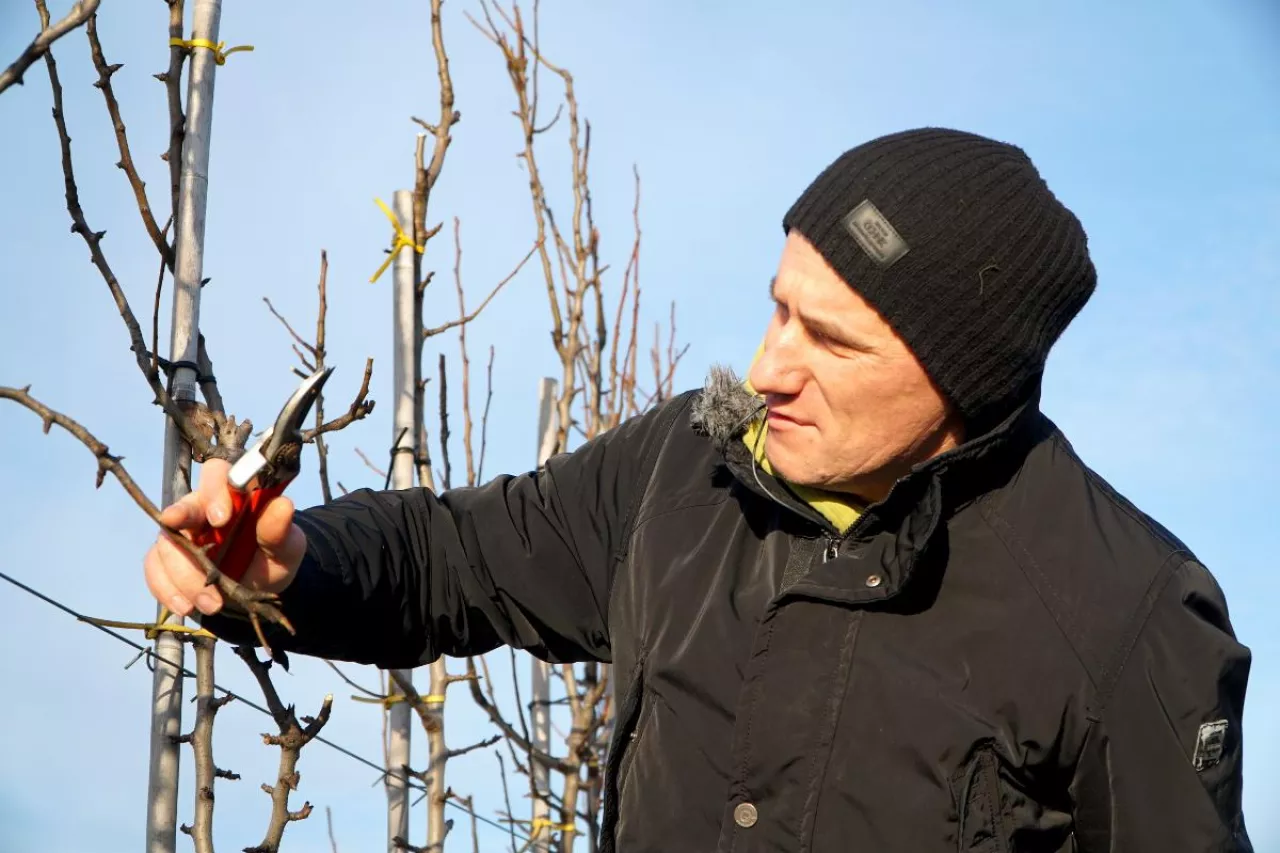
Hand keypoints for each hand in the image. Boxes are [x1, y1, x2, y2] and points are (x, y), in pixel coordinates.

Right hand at [143, 458, 306, 616]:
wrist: (258, 592)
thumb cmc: (272, 558)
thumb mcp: (286, 546)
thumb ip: (281, 529)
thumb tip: (283, 505)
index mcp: (231, 495)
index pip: (216, 475)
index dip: (214, 492)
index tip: (221, 518)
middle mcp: (200, 509)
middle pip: (181, 510)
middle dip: (187, 538)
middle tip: (207, 568)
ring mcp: (180, 535)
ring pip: (167, 547)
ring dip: (187, 578)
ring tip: (213, 603)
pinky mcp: (165, 561)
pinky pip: (154, 570)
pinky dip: (167, 590)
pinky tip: (186, 606)